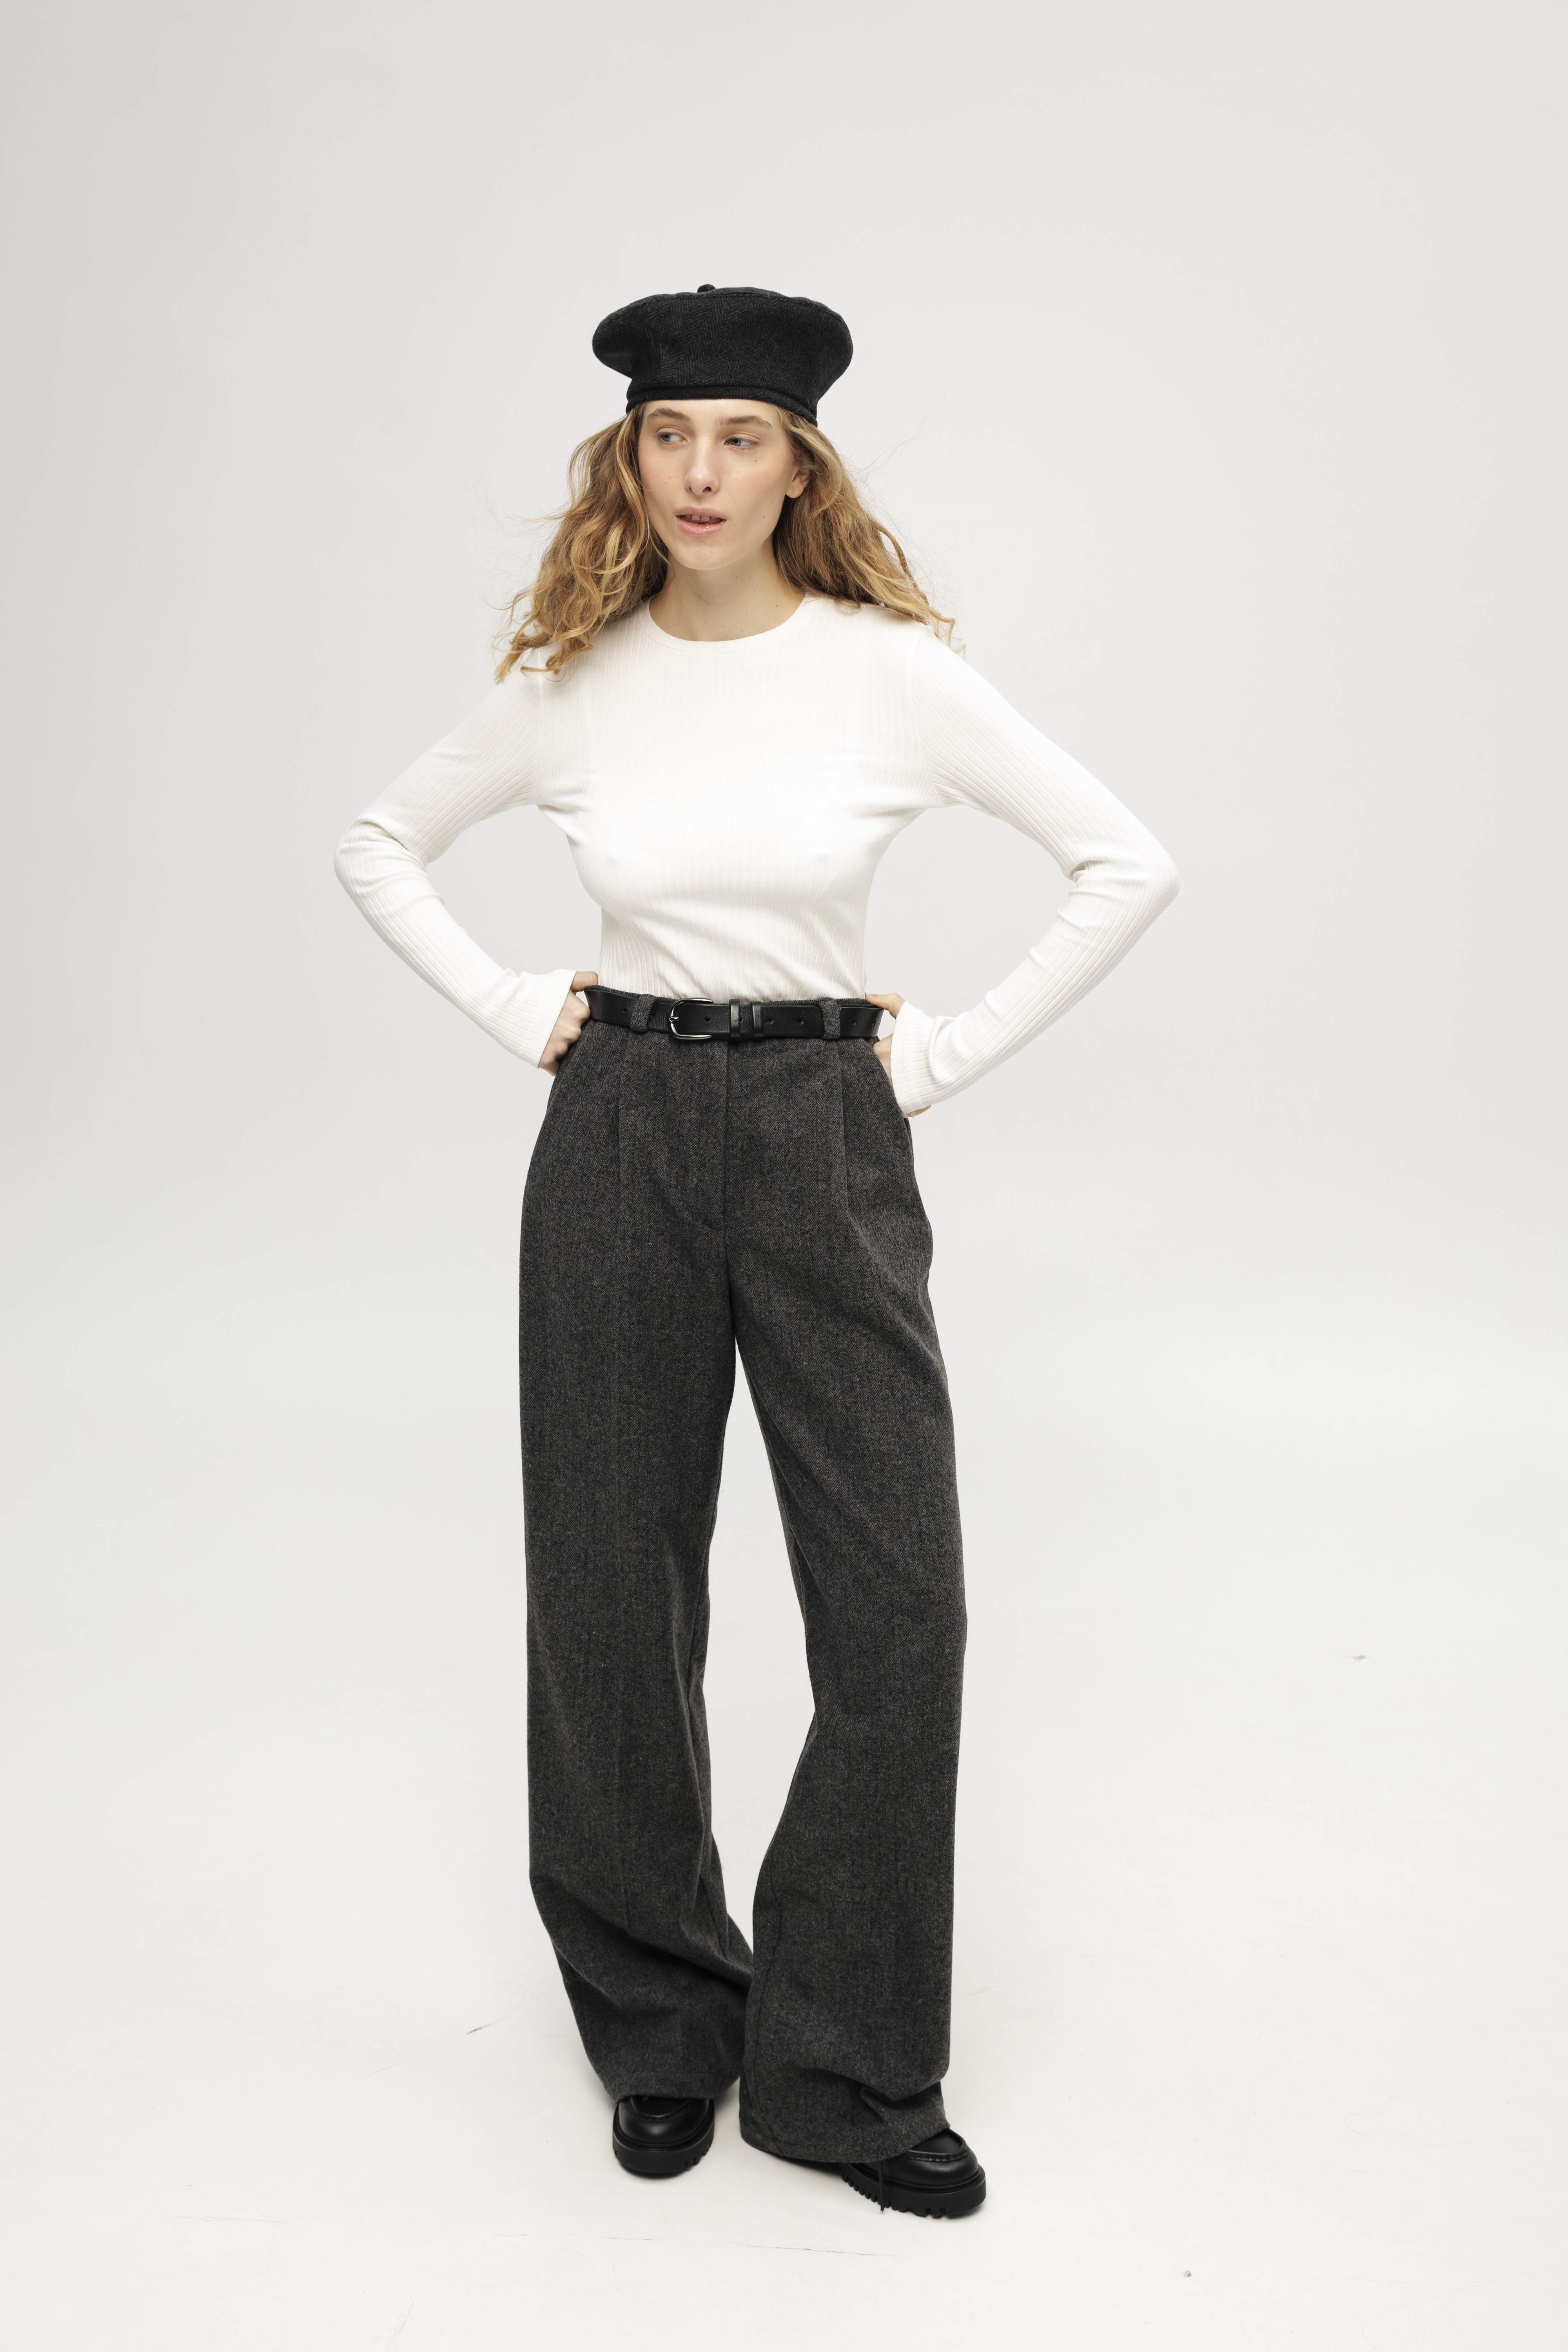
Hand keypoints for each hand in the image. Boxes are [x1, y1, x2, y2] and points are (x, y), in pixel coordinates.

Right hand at [540, 971, 598, 1073]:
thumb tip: (599, 982)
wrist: (504, 1004)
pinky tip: (543, 1049)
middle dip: (567, 1035)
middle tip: (551, 1026)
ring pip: (569, 1053)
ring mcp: (560, 1046)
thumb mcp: (562, 979)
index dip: (574, 1021)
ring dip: (559, 1048)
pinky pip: (558, 1067)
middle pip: (578, 1039)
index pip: (587, 1024)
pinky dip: (552, 1062)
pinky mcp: (547, 1059)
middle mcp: (574, 1031)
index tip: (562, 1017)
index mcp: (581, 1013)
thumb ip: (586, 979)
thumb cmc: (533, 991)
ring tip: (544, 1036)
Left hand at [865, 991, 926, 1115]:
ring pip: (884, 1093)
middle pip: (875, 1076)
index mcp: (879, 1053)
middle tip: (900, 1070)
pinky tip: (912, 1094)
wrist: (953, 1056)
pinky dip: (903, 1103)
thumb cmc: (931, 1037)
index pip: (867, 1058)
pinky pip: (896, 1107)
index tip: (889, 1057)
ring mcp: (892, 1091)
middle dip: (885, 1074)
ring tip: (907, 1082)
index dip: (877, 1058)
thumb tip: (869, 996)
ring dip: (892, 1090)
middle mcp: (882, 1073)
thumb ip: (888, 1001)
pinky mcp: (904, 1105)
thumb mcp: (908, 1014)